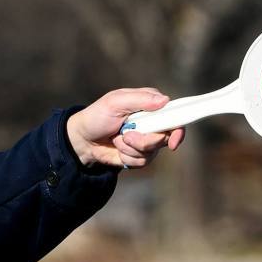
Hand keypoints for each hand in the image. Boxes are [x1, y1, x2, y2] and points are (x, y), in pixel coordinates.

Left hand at [66, 87, 185, 169]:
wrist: (83, 140)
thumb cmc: (97, 116)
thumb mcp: (116, 102)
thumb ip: (141, 99)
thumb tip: (165, 100)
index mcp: (150, 105)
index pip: (174, 116)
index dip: (178, 130)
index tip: (172, 141)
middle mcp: (152, 123)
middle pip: (164, 138)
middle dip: (144, 141)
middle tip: (126, 135)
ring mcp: (146, 140)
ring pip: (151, 152)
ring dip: (131, 149)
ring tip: (117, 139)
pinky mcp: (139, 155)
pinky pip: (142, 161)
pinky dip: (127, 157)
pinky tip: (118, 149)